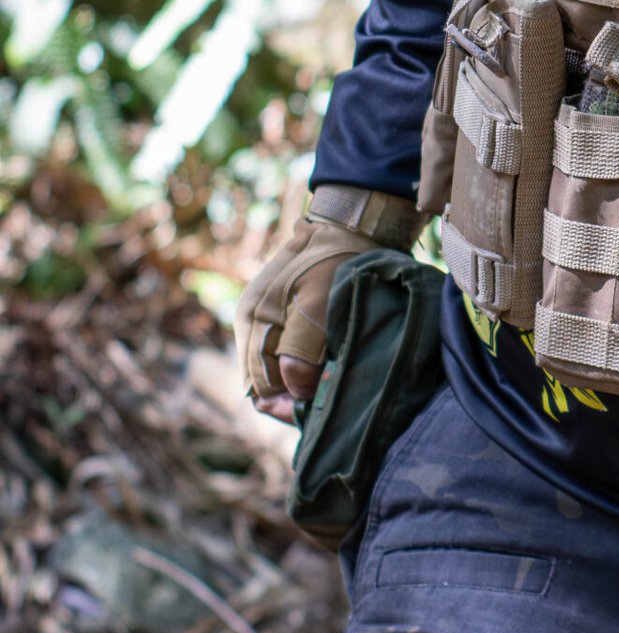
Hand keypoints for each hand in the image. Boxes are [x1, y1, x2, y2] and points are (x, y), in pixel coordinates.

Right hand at [236, 198, 415, 417]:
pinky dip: (310, 368)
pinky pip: (290, 355)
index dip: (290, 407)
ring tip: (338, 385)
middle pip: (268, 384)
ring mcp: (268, 318)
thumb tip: (296, 391)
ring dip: (306, 384)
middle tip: (336, 402)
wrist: (351, 221)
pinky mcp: (285, 315)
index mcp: (252, 320)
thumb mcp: (319, 302)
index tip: (324, 411)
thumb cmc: (336, 258)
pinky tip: (334, 369)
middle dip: (299, 398)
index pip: (259, 389)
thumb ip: (302, 350)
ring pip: (280, 372)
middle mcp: (252, 323)